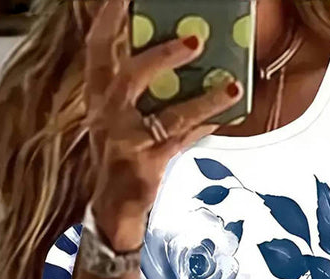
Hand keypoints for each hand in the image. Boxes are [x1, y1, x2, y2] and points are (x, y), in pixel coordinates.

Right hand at [83, 0, 243, 250]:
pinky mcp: (146, 165)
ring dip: (203, 99)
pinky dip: (206, 126)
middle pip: (129, 75)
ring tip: (231, 87)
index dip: (108, 19)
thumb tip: (185, 52)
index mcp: (99, 96)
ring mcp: (125, 142)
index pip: (98, 49)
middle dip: (162, 55)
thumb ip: (146, 89)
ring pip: (168, 114)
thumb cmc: (122, 157)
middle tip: (197, 39)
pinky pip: (182, 141)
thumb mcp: (125, 117)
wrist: (112, 208)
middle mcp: (107, 115)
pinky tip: (227, 114)